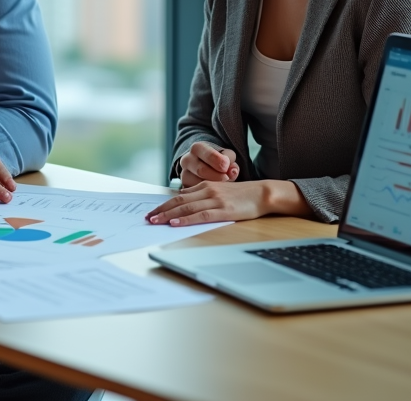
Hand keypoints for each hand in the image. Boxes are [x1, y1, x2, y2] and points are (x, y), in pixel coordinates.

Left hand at [145, 181, 266, 225]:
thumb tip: (184, 200)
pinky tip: (176, 223)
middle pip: (178, 201)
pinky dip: (187, 220)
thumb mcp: (219, 190)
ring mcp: (215, 200)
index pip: (179, 196)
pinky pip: (201, 215)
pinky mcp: (224, 210)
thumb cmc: (242, 194)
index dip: (164, 204)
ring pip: (186, 208)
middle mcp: (207, 191)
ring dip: (169, 215)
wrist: (263, 193)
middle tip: (148, 218)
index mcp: (205, 186)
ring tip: (156, 221)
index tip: (152, 212)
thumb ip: (202, 194)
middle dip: (161, 210)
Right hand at [178, 141, 238, 187]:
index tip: (226, 167)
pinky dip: (206, 193)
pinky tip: (215, 192)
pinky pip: (195, 193)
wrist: (207, 164)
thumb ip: (230, 161)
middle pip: (200, 170)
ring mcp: (184, 175)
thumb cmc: (219, 159)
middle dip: (216, 176)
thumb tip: (232, 171)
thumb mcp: (226, 156)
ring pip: (196, 183)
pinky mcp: (185, 187)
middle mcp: (187, 160)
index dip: (218, 161)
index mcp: (197, 148)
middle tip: (226, 179)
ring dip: (212, 187)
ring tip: (223, 186)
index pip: (207, 154)